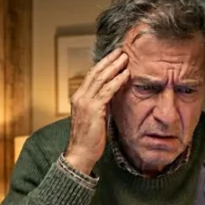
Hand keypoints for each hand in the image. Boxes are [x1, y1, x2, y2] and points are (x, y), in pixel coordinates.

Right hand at [64, 48, 129, 173]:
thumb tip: (112, 94)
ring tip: (125, 58)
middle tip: (121, 51)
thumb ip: (101, 104)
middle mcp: (79, 97)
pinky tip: (126, 75)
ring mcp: (85, 102)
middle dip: (109, 60)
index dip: (103, 65)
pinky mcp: (93, 109)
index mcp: (78, 98)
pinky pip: (107, 91)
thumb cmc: (88, 139)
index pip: (91, 76)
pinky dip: (117, 81)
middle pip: (95, 73)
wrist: (80, 153)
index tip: (114, 57)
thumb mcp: (95, 117)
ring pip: (100, 79)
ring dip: (114, 67)